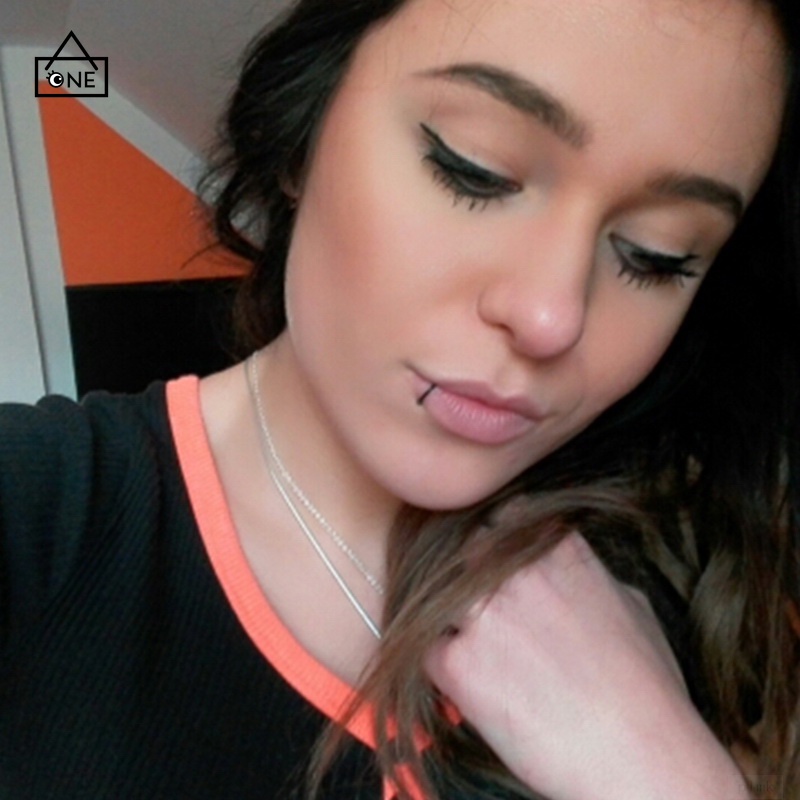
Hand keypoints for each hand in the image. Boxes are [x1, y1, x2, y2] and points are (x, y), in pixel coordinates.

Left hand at [424, 532, 748, 799]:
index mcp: (556, 547)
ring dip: (447, 621)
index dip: (491, 548)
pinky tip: (473, 688)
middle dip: (464, 579)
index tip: (492, 570)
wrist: (642, 756)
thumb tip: (564, 573)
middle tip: (480, 616)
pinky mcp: (459, 662)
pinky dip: (443, 669)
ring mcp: (483, 612)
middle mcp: (513, 569)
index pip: (499, 521)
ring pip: (436, 597)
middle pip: (461, 553)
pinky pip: (429, 650)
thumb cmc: (648, 689)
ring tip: (475, 652)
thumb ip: (584, 575)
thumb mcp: (630, 604)